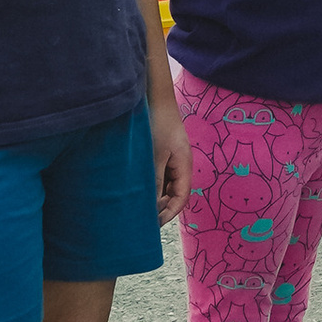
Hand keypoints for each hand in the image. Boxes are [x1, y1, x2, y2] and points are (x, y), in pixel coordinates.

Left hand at [151, 96, 192, 225]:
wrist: (155, 98)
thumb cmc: (158, 124)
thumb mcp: (155, 155)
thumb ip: (155, 181)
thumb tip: (153, 205)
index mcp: (184, 166)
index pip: (181, 198)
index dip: (169, 213)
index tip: (153, 224)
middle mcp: (180, 165)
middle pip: (174, 194)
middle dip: (161, 208)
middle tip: (142, 219)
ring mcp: (171, 159)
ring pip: (165, 186)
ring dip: (154, 196)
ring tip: (138, 206)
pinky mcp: (161, 154)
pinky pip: (158, 175)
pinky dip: (150, 184)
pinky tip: (137, 188)